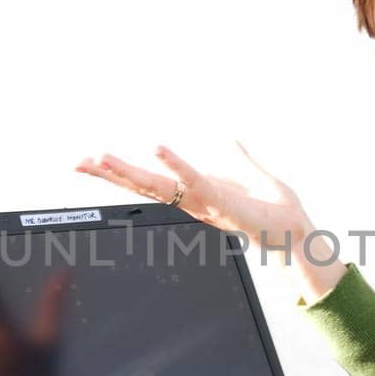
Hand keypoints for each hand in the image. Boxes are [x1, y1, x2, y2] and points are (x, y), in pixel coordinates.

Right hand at [74, 141, 311, 257]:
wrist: (299, 234)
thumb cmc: (277, 210)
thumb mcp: (254, 176)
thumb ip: (242, 159)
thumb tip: (232, 140)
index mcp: (196, 193)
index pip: (151, 180)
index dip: (121, 172)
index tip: (91, 160)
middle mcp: (193, 201)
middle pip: (142, 185)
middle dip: (108, 174)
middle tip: (75, 163)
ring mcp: (204, 203)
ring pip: (157, 186)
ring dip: (127, 171)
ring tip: (99, 156)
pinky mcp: (221, 203)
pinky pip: (193, 181)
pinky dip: (175, 163)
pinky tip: (156, 147)